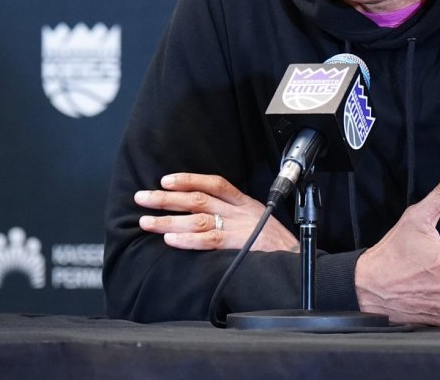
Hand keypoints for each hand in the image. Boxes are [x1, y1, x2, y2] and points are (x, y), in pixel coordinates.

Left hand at [134, 173, 297, 251]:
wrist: (296, 259)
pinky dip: (188, 240)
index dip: (189, 179)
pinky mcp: (239, 246)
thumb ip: (233, 215)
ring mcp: (239, 228)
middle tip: (142, 198)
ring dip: (169, 221)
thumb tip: (200, 215)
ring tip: (146, 222)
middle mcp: (240, 212)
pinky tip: (171, 240)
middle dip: (167, 198)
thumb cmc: (274, 244)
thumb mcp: (257, 220)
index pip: (214, 183)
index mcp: (244, 203)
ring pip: (198, 219)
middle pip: (198, 199)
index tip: (165, 180)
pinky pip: (210, 240)